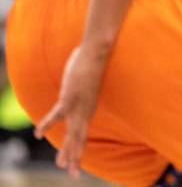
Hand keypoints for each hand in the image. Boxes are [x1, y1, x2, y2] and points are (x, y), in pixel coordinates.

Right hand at [35, 46, 107, 178]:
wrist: (98, 52)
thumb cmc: (91, 63)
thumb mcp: (84, 82)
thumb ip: (77, 86)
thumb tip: (74, 78)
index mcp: (89, 108)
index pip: (83, 133)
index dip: (78, 148)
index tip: (75, 163)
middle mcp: (86, 110)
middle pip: (79, 138)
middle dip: (75, 157)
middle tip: (72, 175)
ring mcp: (78, 105)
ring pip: (72, 133)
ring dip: (67, 150)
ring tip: (61, 165)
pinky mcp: (70, 97)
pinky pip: (56, 114)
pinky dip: (47, 124)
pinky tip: (38, 134)